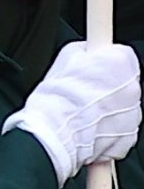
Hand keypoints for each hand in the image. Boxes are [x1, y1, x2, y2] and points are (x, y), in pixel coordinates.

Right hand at [18, 41, 141, 180]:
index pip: (124, 54)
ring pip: (124, 106)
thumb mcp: (67, 55)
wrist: (56, 130)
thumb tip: (90, 52)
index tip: (99, 62)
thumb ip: (87, 51)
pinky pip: (122, 128)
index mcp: (120, 64)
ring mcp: (133, 116)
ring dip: (109, 106)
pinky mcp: (129, 137)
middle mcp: (133, 89)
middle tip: (85, 88)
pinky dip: (109, 127)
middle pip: (126, 82)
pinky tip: (90, 124)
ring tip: (84, 109)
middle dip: (108, 84)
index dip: (107, 58)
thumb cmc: (59, 96)